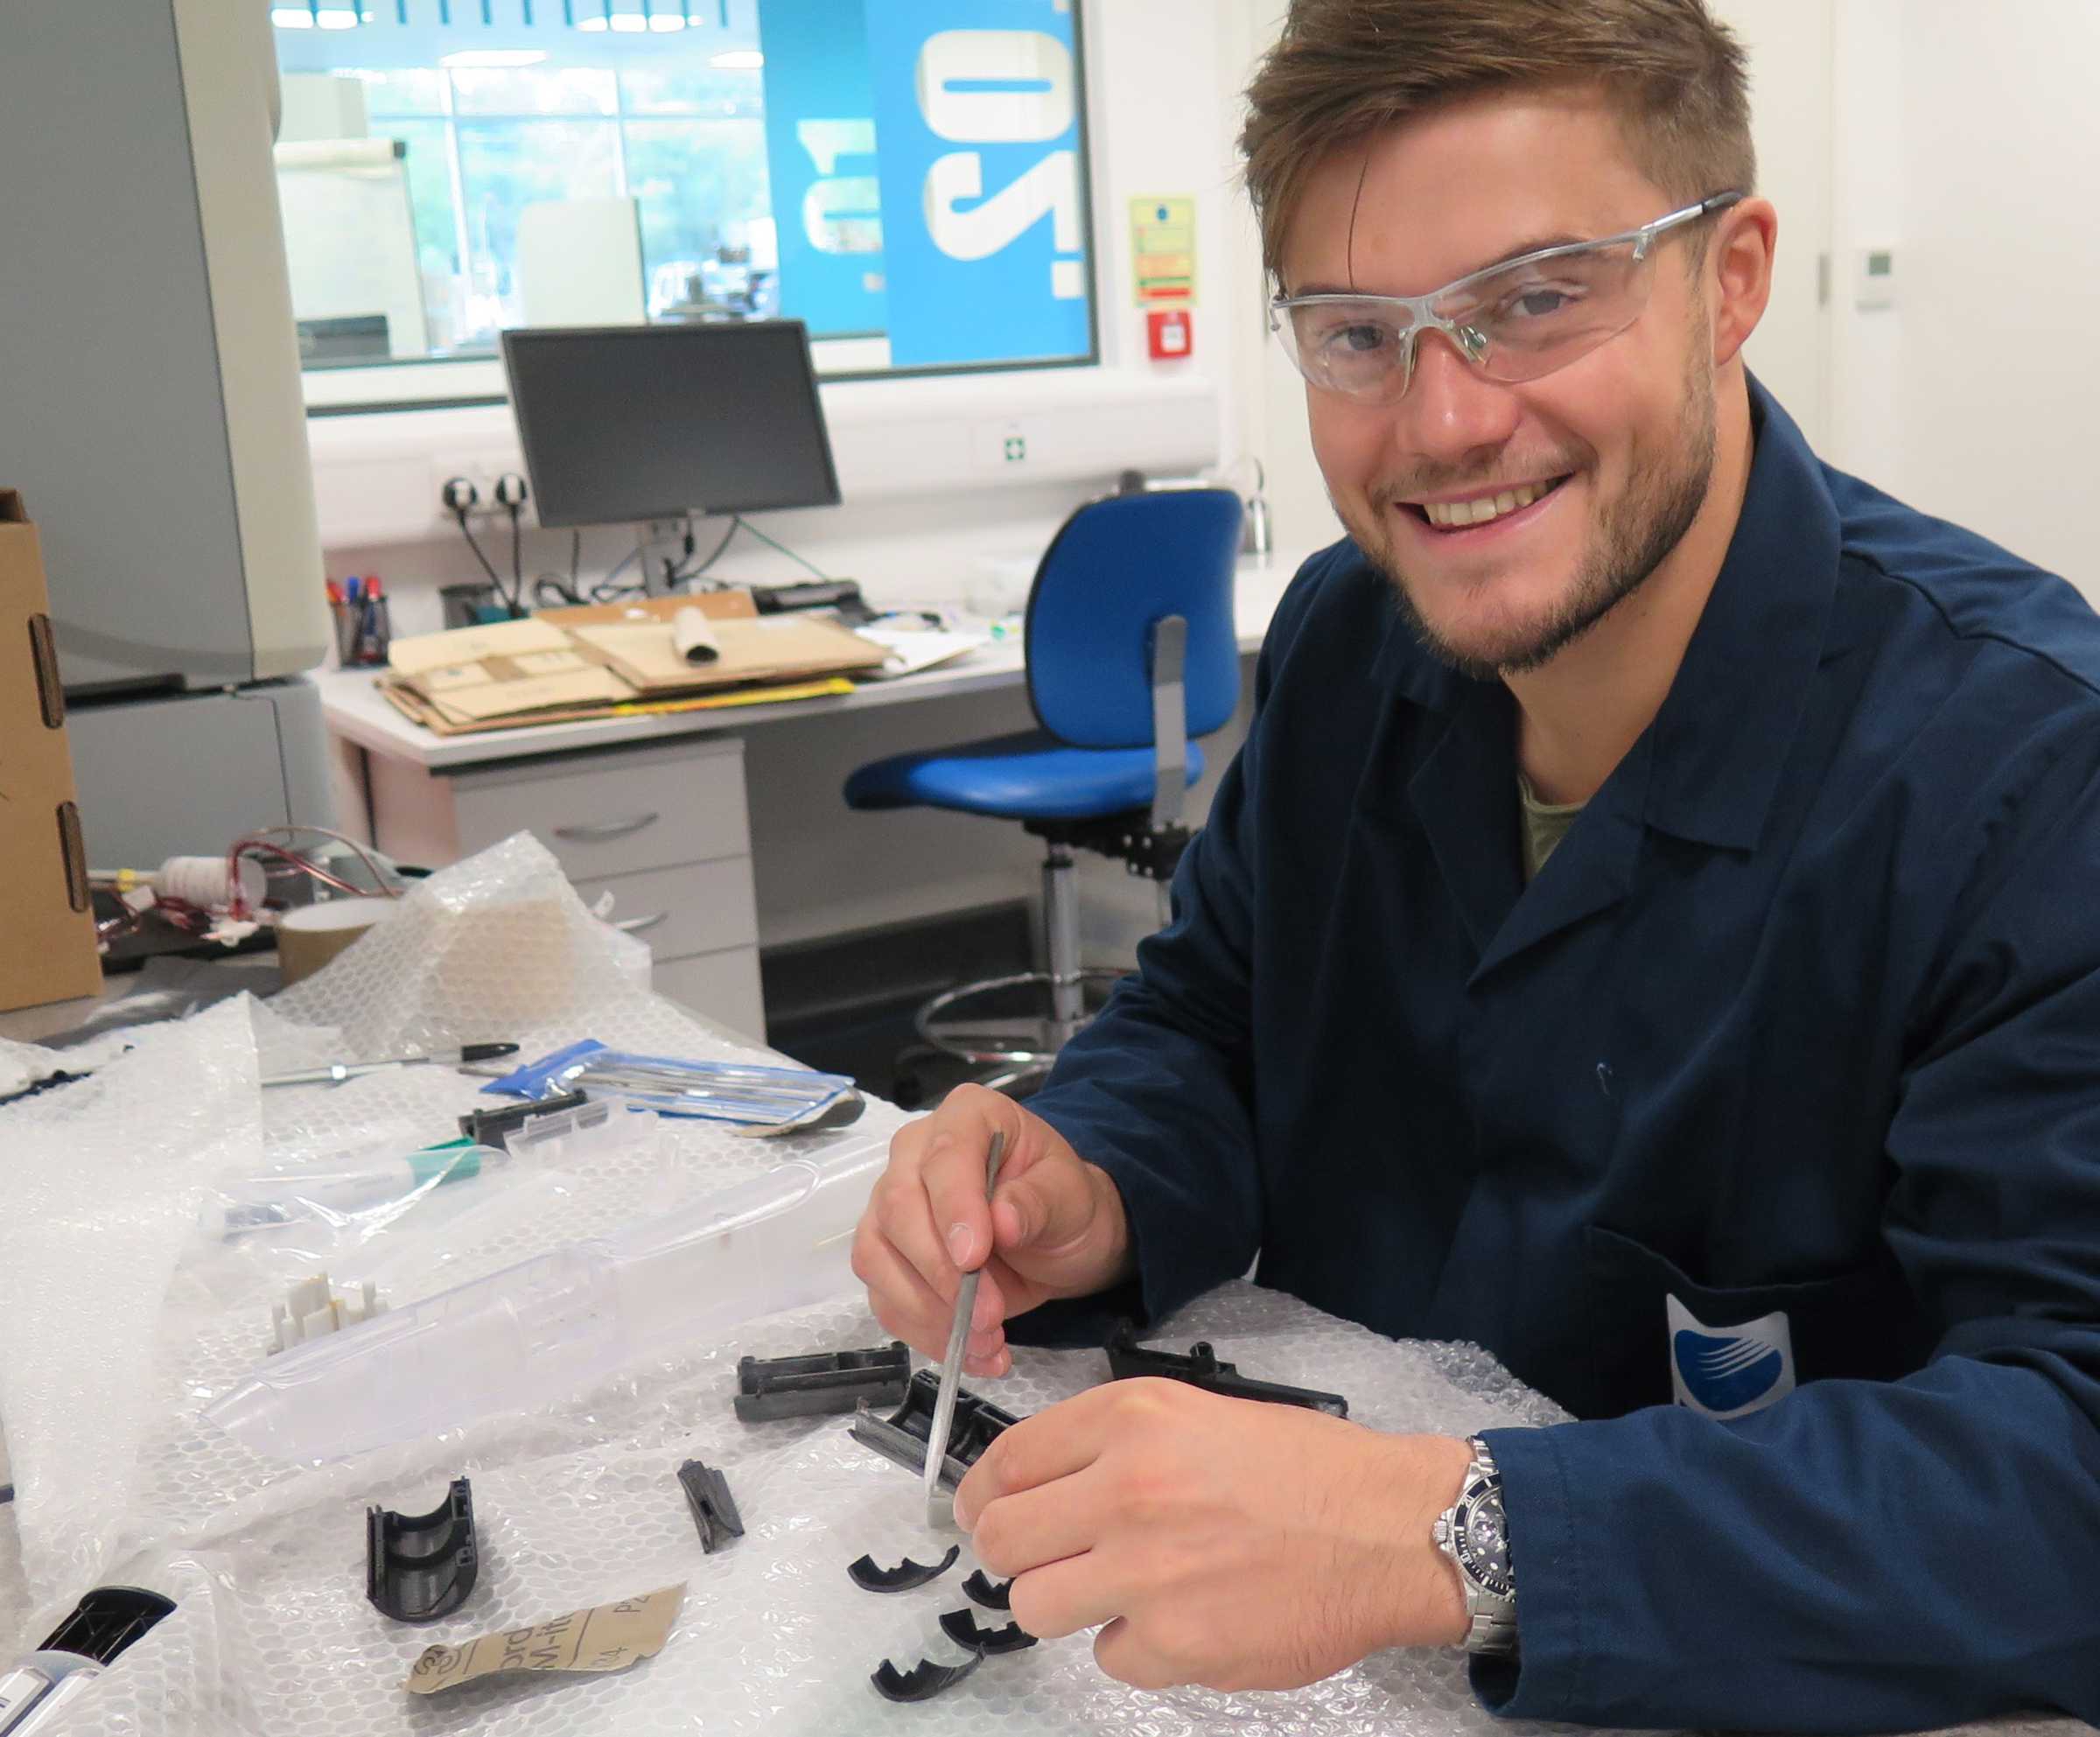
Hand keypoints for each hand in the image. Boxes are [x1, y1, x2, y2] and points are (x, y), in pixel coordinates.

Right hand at [849, 1085, 1132, 1376]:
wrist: (1061, 1242)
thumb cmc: (1065, 1203)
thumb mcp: (1072, 1196)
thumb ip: (1038, 1202)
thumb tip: (1002, 1219)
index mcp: (966, 1118)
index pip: (943, 1157)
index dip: (953, 1208)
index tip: (974, 1258)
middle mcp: (915, 1156)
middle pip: (898, 1209)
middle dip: (941, 1273)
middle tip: (990, 1316)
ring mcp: (893, 1208)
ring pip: (877, 1259)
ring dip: (930, 1312)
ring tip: (988, 1342)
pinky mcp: (888, 1260)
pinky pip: (886, 1299)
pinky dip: (926, 1335)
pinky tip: (972, 1353)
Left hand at [955, 1379, 1472, 1690]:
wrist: (1392, 1529)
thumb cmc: (1311, 1470)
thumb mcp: (1198, 1413)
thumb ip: (1114, 1442)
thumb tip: (1041, 1483)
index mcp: (1132, 1420)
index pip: (1006, 1460)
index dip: (983, 1494)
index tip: (986, 1511)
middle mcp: (1128, 1489)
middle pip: (1000, 1538)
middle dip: (1012, 1553)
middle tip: (1045, 1557)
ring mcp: (1147, 1573)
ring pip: (1033, 1607)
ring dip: (1066, 1603)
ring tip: (1117, 1589)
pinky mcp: (1176, 1644)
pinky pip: (1110, 1656)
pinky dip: (1136, 1646)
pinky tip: (1181, 1616)